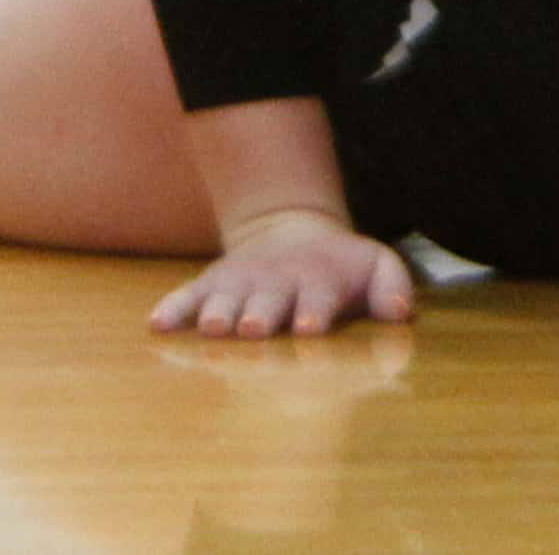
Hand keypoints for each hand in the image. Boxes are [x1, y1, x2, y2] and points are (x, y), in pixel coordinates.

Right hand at [149, 208, 417, 337]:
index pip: (318, 299)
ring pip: (225, 301)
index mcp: (318, 283)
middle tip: (250, 329)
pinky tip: (157, 324)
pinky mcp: (210, 286)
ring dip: (217, 314)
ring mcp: (239, 285)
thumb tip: (401, 313)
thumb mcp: (376, 264)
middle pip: (266, 302)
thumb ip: (393, 286)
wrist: (289, 230)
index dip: (314, 312)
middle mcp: (275, 284)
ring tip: (210, 329)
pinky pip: (187, 296)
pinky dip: (173, 308)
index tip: (309, 328)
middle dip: (259, 315)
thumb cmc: (340, 265)